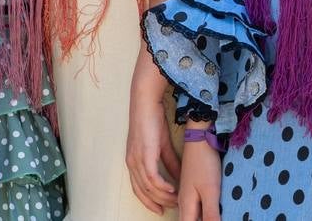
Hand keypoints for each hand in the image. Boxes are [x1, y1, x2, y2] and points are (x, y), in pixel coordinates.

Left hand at [127, 46, 179, 212]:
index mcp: (134, 162)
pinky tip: (173, 190)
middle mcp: (132, 163)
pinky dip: (163, 186)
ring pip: (148, 187)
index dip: (150, 201)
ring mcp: (136, 159)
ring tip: (178, 200)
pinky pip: (152, 178)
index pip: (139, 189)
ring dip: (164, 196)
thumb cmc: (152, 121)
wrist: (146, 102)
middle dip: (158, 202)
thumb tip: (179, 178)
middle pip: (143, 192)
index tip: (163, 209)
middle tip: (175, 208)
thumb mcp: (162, 146)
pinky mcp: (144, 154)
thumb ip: (170, 163)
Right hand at [178, 127, 221, 220]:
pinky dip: (204, 212)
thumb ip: (211, 214)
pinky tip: (215, 210)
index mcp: (186, 205)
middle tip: (216, 218)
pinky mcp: (195, 188)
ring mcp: (188, 194)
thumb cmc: (204, 165)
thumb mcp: (210, 191)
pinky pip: (197, 207)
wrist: (200, 139)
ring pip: (193, 215)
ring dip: (202, 219)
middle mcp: (184, 202)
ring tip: (217, 216)